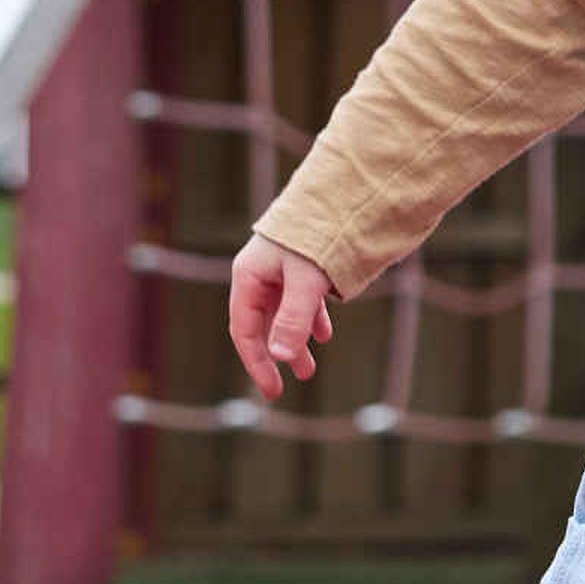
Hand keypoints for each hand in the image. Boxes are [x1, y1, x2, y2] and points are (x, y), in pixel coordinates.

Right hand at [226, 234, 336, 397]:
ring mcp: (280, 269)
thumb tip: (279, 357)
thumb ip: (293, 318)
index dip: (256, 362)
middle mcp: (260, 273)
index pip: (245, 330)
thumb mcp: (306, 280)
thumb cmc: (316, 235)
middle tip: (286, 388)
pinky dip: (310, 319)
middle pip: (261, 324)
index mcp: (250, 275)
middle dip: (275, 356)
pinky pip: (300, 299)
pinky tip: (323, 334)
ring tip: (308, 368)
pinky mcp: (300, 265)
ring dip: (295, 341)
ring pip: (282, 314)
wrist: (340, 192)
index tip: (272, 390)